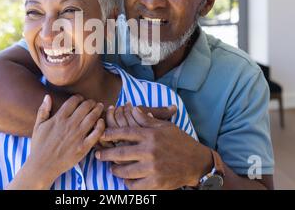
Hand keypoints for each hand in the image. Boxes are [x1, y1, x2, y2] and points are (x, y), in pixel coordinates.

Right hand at [16, 94, 104, 188]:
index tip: (81, 99)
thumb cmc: (39, 146)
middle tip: (93, 102)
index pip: (73, 101)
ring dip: (98, 109)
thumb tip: (47, 96)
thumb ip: (43, 110)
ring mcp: (77, 136)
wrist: (42, 166)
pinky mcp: (83, 147)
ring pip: (92, 117)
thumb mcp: (38, 126)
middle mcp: (69, 125)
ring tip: (100, 107)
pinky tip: (101, 122)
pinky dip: (101, 125)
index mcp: (58, 118)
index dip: (79, 97)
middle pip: (85, 106)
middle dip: (90, 102)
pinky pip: (96, 133)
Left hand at [95, 106, 212, 188]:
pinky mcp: (156, 183)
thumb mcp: (165, 127)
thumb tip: (131, 108)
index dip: (110, 133)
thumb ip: (146, 119)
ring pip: (126, 171)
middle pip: (121, 152)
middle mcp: (150, 151)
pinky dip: (128, 184)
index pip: (125, 132)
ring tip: (112, 169)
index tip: (100, 135)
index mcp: (151, 135)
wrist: (197, 162)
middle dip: (106, 154)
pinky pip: (135, 185)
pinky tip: (126, 181)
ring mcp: (153, 168)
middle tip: (97, 155)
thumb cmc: (180, 142)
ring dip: (116, 170)